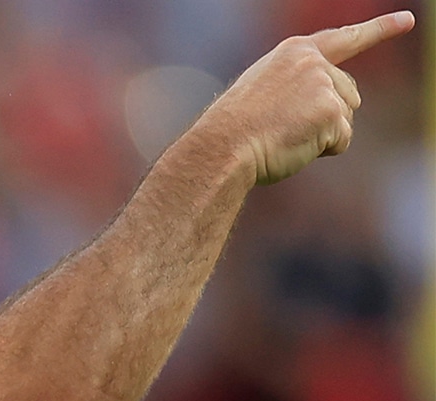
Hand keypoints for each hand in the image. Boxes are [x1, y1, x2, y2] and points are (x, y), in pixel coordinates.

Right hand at [198, 10, 413, 184]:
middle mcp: (314, 62)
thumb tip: (334, 108)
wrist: (223, 146)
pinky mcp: (333, 113)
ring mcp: (325, 85)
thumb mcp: (263, 91)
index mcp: (294, 52)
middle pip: (348, 94)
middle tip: (284, 126)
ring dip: (322, 133)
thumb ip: (298, 85)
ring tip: (284, 134)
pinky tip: (293, 145)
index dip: (379, 30)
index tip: (407, 21)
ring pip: (346, 118)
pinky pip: (342, 140)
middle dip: (329, 115)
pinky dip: (321, 150)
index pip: (343, 39)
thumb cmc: (234, 129)